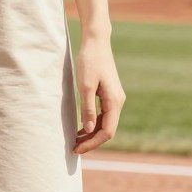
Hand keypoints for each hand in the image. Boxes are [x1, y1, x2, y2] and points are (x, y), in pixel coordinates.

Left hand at [73, 38, 125, 153]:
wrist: (96, 42)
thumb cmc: (90, 61)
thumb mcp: (85, 85)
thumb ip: (88, 108)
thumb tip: (89, 130)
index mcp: (114, 102)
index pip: (107, 132)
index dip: (92, 143)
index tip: (77, 149)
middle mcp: (118, 102)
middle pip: (107, 130)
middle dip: (91, 141)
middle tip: (73, 148)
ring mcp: (114, 98)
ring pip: (105, 123)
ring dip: (91, 134)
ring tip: (75, 141)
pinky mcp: (108, 94)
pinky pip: (103, 115)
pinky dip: (93, 123)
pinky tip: (81, 127)